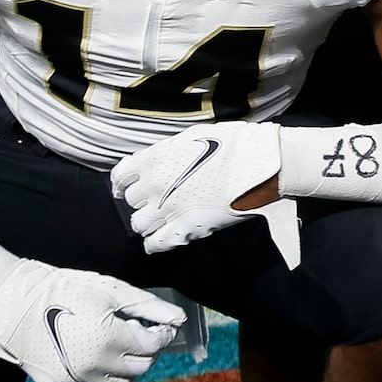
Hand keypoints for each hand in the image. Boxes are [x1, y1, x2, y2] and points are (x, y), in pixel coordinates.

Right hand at [0, 258, 185, 381]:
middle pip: (140, 367)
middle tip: (138, 335)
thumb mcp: (109, 290)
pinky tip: (108, 371)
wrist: (12, 304)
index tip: (158, 327)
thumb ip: (147, 306)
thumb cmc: (62, 290)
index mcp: (107, 339)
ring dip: (130, 371)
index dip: (161, 335)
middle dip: (146, 351)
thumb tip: (178, 318)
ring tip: (121, 351)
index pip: (152, 346)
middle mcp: (92, 367)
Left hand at [109, 123, 302, 266]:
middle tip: (156, 199)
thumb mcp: (191, 137)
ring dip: (147, 222)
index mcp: (154, 159)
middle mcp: (155, 185)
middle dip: (142, 200)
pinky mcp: (186, 229)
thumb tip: (155, 163)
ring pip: (139, 224)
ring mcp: (168, 209)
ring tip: (159, 220)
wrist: (259, 164)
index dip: (124, 182)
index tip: (126, 186)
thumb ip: (166, 153)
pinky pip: (157, 243)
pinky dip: (154, 244)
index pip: (121, 176)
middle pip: (131, 201)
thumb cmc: (233, 145)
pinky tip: (156, 242)